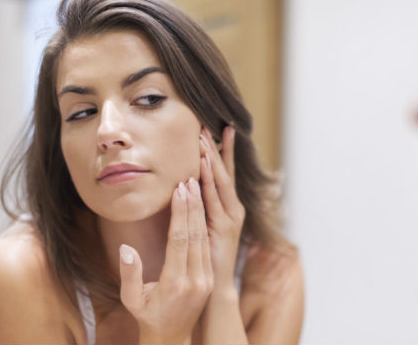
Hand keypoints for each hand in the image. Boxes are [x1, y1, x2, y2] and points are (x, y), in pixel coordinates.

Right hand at [118, 178, 213, 343]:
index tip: (180, 190)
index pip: (180, 239)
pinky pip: (207, 246)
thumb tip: (126, 248)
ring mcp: (206, 279)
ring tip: (196, 186)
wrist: (171, 338)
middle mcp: (195, 279)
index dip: (180, 213)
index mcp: (175, 282)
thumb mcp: (131, 300)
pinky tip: (200, 208)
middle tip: (190, 178)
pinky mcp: (210, 278)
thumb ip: (129, 275)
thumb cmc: (147, 316)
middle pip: (195, 234)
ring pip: (204, 238)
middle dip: (193, 204)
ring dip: (201, 211)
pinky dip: (204, 225)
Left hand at [198, 126, 245, 291]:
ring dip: (212, 159)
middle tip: (210, 125)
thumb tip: (184, 190)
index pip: (223, 175)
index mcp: (227, 209)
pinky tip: (201, 164)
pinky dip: (209, 180)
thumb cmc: (204, 264)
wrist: (213, 293)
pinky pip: (214, 199)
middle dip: (217, 148)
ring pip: (220, 182)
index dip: (221, 153)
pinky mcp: (225, 228)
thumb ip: (197, 213)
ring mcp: (231, 219)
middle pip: (224, 173)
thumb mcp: (201, 232)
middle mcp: (233, 210)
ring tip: (204, 138)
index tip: (216, 130)